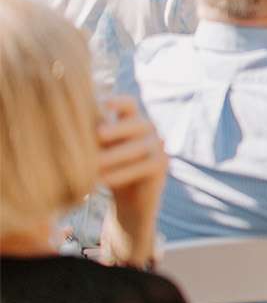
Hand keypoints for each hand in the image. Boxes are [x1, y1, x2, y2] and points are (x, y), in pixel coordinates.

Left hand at [97, 95, 166, 251]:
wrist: (130, 201)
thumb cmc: (108, 170)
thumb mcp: (98, 151)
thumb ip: (91, 137)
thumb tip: (68, 123)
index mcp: (132, 120)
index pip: (129, 103)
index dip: (117, 102)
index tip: (100, 104)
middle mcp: (148, 129)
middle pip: (136, 122)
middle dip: (116, 129)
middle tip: (98, 135)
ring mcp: (158, 146)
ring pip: (138, 147)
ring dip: (113, 156)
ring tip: (92, 166)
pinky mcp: (161, 164)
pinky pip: (142, 166)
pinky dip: (120, 174)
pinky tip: (101, 180)